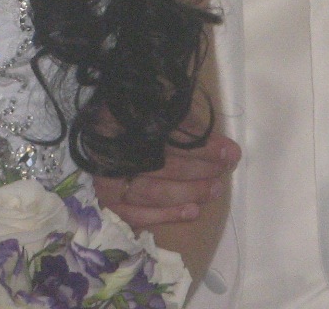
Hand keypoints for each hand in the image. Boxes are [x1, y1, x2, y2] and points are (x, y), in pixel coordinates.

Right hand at [95, 132, 239, 228]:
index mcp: (125, 121)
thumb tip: (223, 147)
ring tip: (215, 190)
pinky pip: (137, 215)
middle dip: (200, 169)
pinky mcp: (108, 201)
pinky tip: (192, 212)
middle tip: (224, 169)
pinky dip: (166, 215)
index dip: (202, 145)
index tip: (228, 151)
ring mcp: (108, 179)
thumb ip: (186, 125)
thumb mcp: (157, 111)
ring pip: (154, 192)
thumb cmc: (134, 120)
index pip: (170, 136)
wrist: (100, 131)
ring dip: (189, 192)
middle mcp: (114, 151)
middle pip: (164, 165)